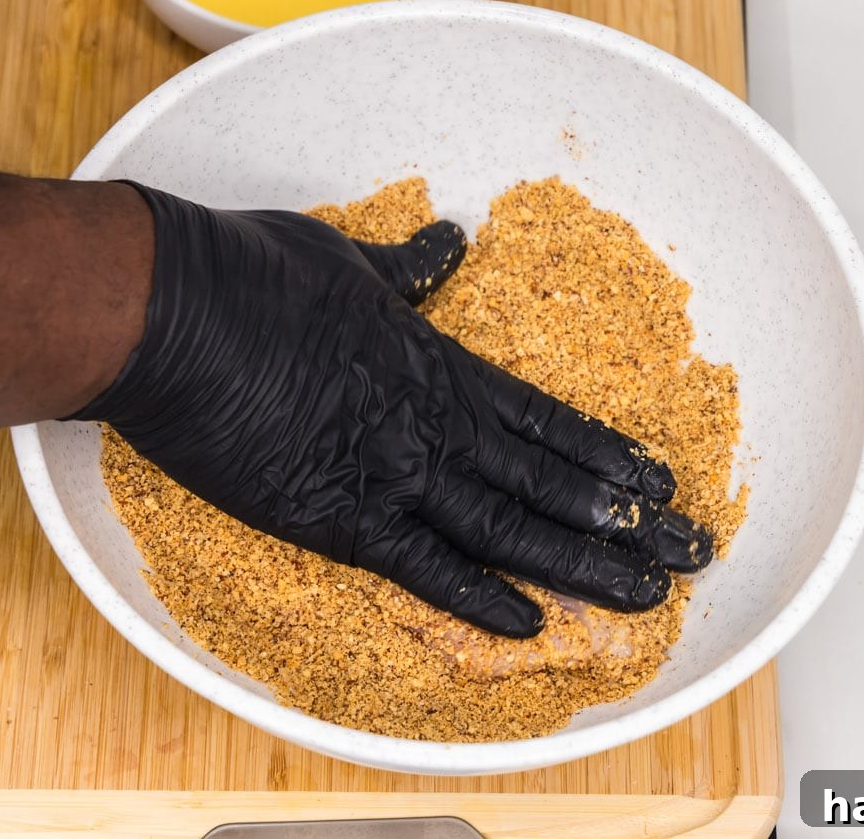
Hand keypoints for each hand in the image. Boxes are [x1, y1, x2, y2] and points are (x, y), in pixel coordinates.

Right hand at [73, 183, 713, 637]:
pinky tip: (526, 622)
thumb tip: (446, 242)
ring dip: (579, 563)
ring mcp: (389, 470)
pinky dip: (475, 595)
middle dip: (625, 522)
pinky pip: (420, 564)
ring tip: (645, 593)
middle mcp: (430, 421)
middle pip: (547, 481)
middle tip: (693, 553)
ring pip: (507, 527)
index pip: (543, 418)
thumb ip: (405, 267)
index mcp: (434, 360)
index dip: (607, 456)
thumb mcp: (343, 255)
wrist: (170, 310)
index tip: (659, 484)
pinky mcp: (334, 515)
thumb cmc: (249, 271)